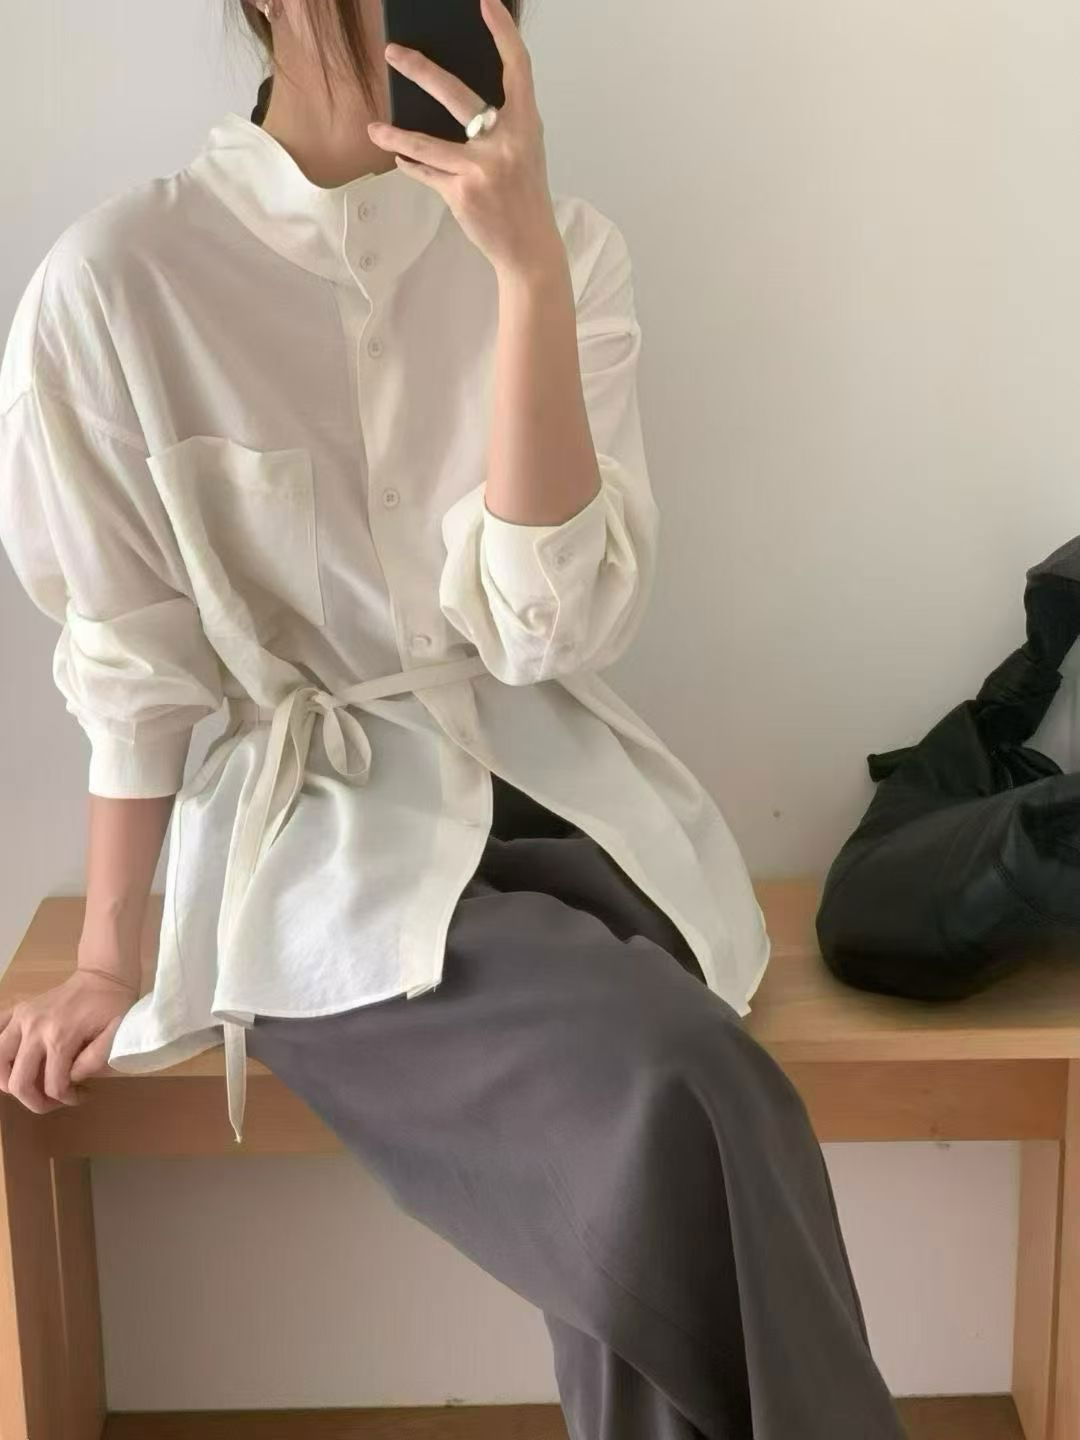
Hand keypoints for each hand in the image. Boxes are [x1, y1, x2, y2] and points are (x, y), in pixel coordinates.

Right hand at [0, 969, 137, 1113]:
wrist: (103, 976)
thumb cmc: (113, 1006)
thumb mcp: (116, 1034)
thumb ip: (95, 1061)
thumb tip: (71, 1079)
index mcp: (61, 1037)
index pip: (53, 1086)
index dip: (67, 1099)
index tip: (82, 1094)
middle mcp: (35, 1029)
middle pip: (18, 1082)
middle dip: (36, 1101)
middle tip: (55, 1099)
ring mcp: (21, 1018)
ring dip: (11, 1081)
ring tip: (32, 1083)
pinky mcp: (17, 1011)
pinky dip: (0, 1054)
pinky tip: (14, 1061)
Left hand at [368, 0, 563, 280]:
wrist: (529, 247)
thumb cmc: (524, 196)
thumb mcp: (524, 151)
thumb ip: (501, 125)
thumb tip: (456, 100)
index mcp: (526, 125)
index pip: (517, 68)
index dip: (502, 32)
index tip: (486, 3)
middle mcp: (505, 142)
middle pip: (456, 96)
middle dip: (421, 71)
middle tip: (392, 53)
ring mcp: (481, 168)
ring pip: (425, 144)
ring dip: (395, 137)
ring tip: (373, 130)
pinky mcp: (461, 193)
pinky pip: (427, 173)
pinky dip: (412, 166)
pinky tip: (401, 160)